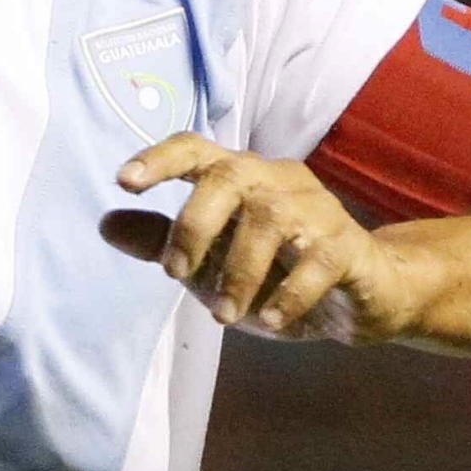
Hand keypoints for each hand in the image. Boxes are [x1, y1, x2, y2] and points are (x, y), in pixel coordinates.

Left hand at [102, 137, 412, 342]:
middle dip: (195, 224)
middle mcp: (278, 182)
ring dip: (239, 271)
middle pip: (230, 175)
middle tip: (175, 274)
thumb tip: (105, 224)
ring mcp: (318, 210)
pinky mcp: (349, 247)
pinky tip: (271, 320)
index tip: (123, 181)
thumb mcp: (211, 262)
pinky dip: (289, 295)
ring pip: (272, 220)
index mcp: (241, 178)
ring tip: (223, 315)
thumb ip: (163, 242)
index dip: (159, 160)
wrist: (365, 295)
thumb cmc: (280, 271)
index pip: (197, 150)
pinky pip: (318, 261)